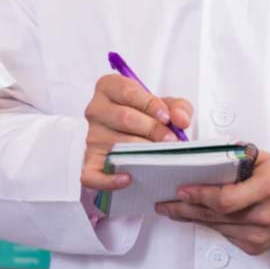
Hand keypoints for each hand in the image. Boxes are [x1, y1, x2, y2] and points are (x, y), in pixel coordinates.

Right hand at [80, 73, 193, 193]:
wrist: (128, 135)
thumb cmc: (145, 116)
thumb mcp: (163, 105)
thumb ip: (177, 107)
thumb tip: (180, 120)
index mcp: (109, 88)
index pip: (127, 92)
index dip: (150, 104)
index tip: (166, 117)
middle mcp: (96, 110)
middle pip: (124, 118)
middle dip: (153, 130)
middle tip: (170, 141)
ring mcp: (91, 137)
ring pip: (116, 145)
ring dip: (142, 154)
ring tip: (160, 157)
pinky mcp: (89, 161)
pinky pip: (92, 174)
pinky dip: (109, 179)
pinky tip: (128, 179)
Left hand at [153, 150, 269, 255]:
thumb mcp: (266, 159)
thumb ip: (238, 155)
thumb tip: (210, 152)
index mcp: (266, 190)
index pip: (225, 199)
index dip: (200, 196)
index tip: (181, 190)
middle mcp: (262, 215)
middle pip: (214, 216)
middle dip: (184, 209)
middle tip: (164, 204)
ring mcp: (259, 234)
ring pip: (216, 227)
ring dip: (192, 219)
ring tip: (173, 210)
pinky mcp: (256, 246)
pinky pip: (226, 236)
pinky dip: (212, 225)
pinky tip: (197, 218)